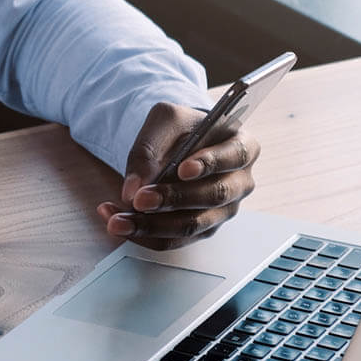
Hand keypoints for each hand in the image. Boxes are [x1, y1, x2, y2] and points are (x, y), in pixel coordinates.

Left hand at [97, 102, 258, 249]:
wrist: (180, 143)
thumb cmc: (181, 128)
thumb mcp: (165, 121)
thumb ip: (149, 148)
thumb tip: (133, 189)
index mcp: (242, 147)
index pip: (234, 156)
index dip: (210, 163)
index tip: (182, 169)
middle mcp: (239, 182)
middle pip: (212, 196)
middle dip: (173, 199)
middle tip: (140, 199)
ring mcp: (222, 210)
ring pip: (191, 225)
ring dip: (151, 225)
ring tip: (118, 220)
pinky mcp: (201, 229)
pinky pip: (173, 239)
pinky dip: (143, 234)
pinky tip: (118, 221)